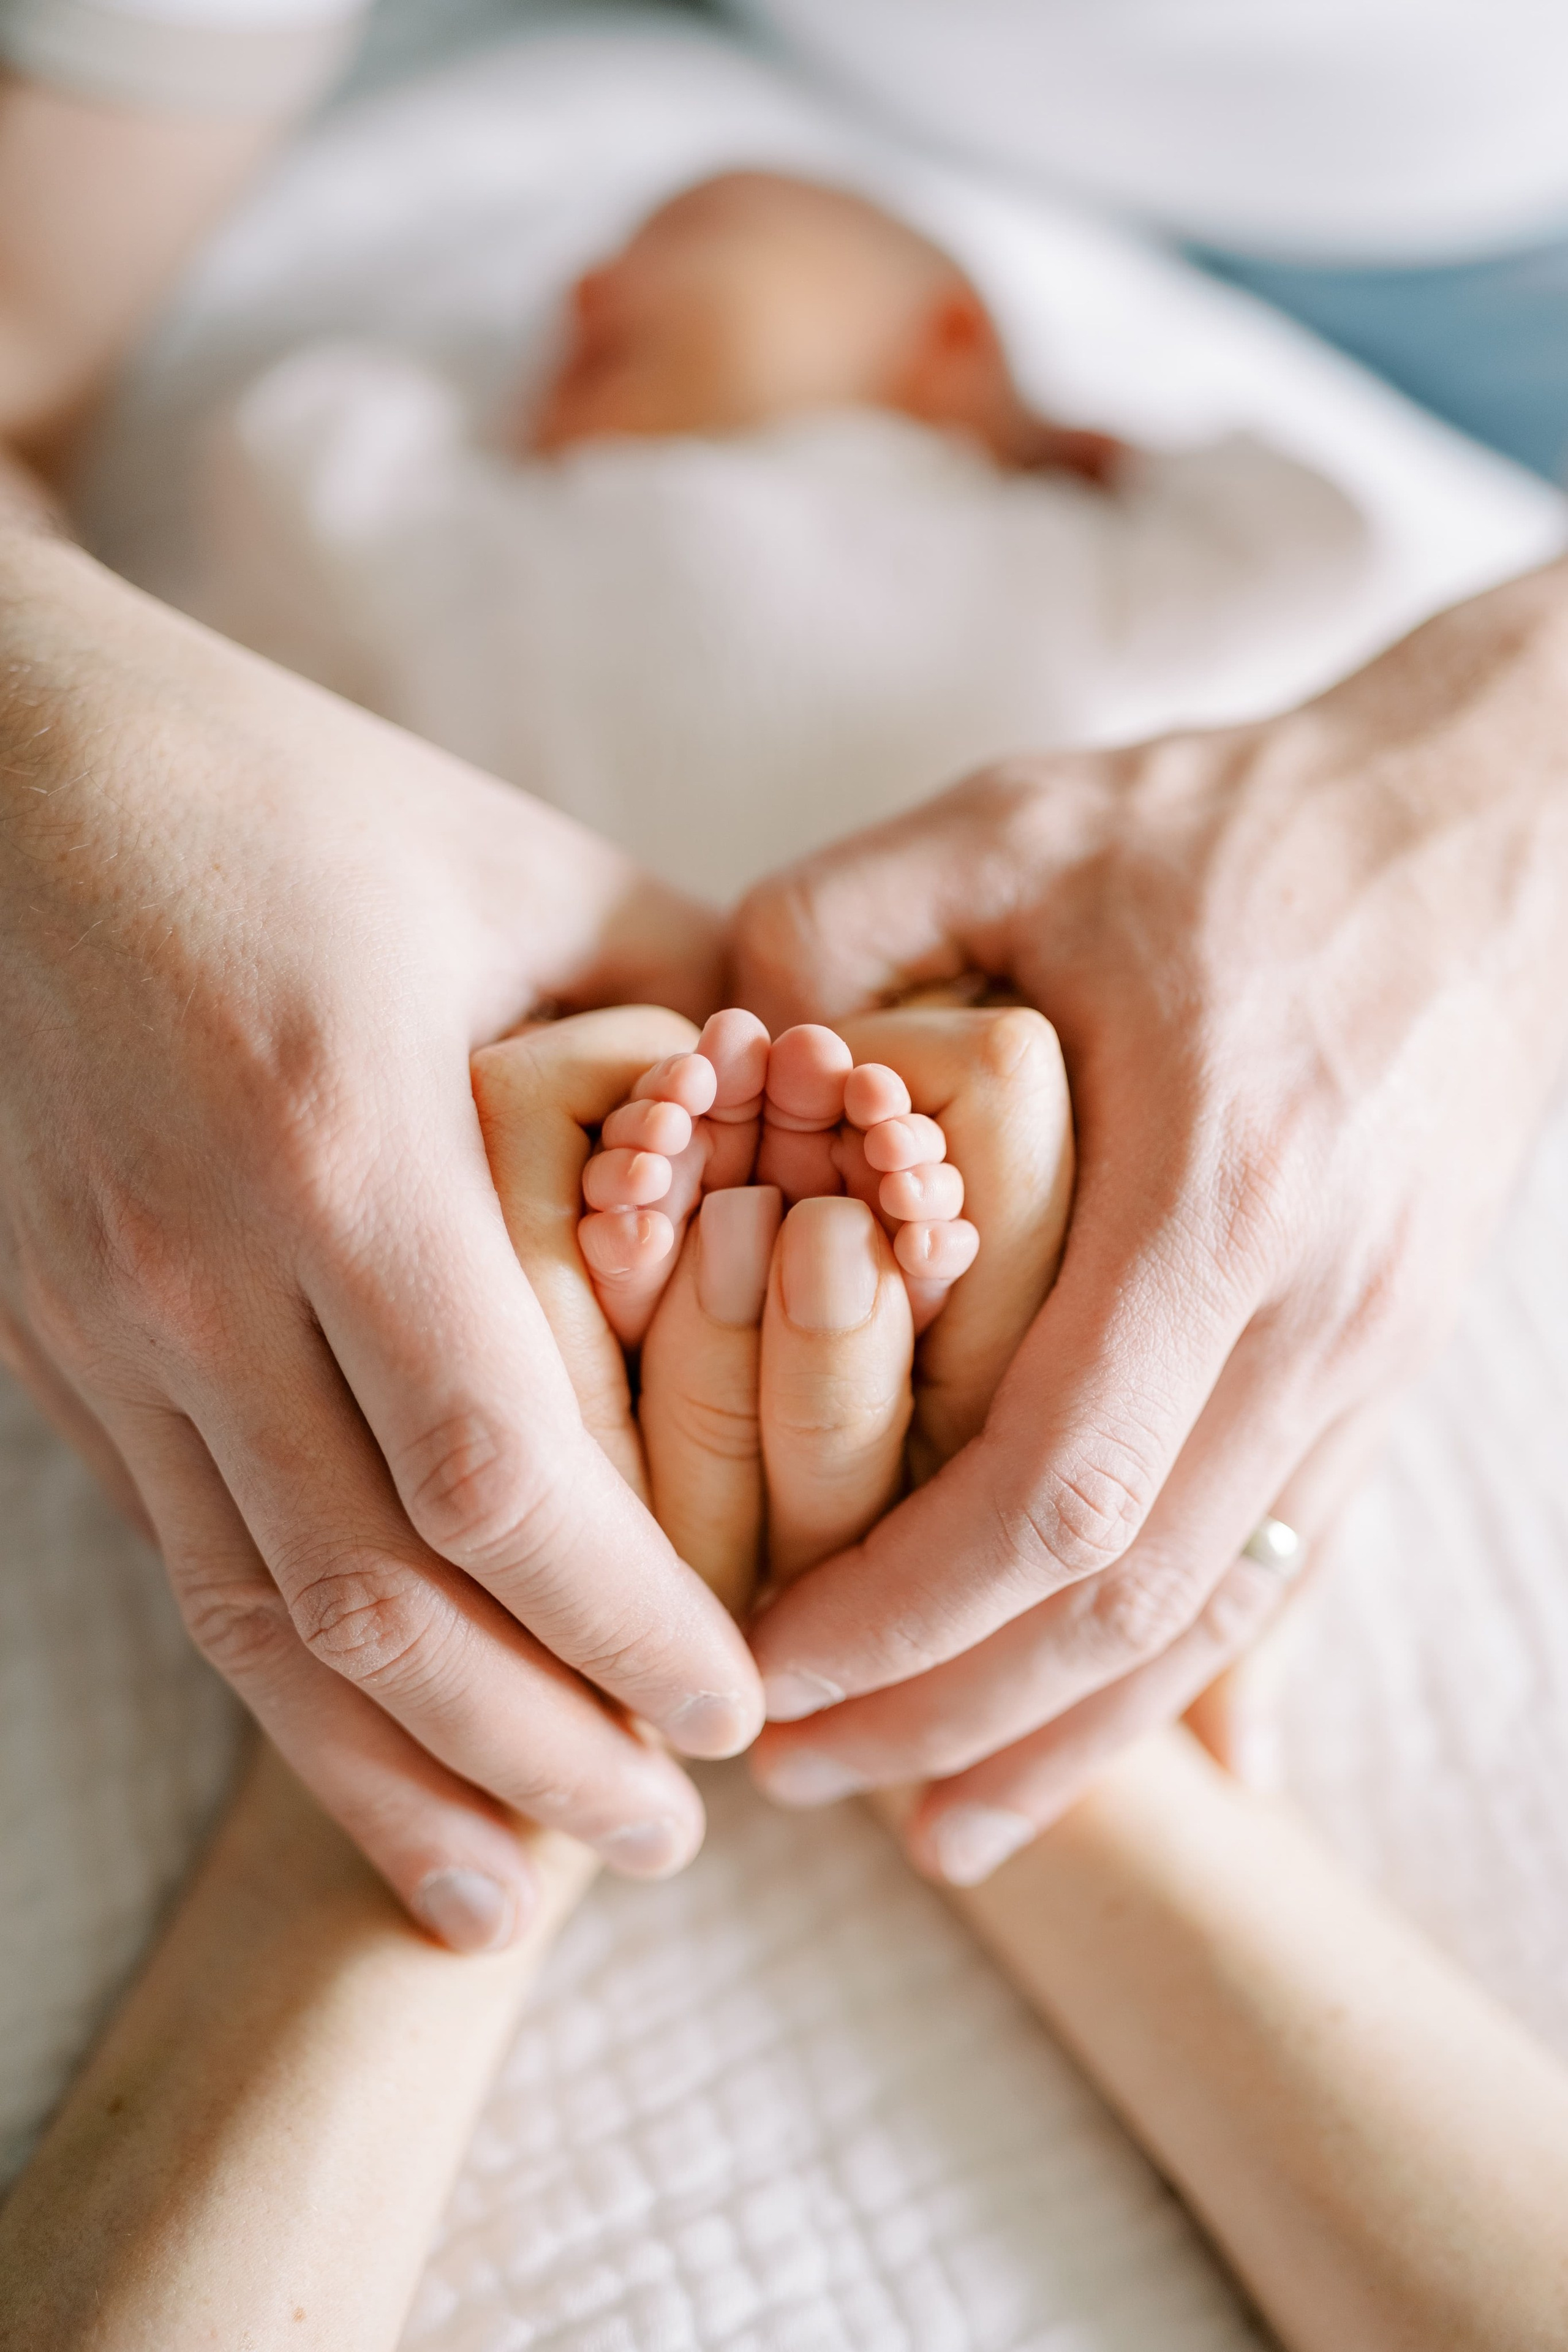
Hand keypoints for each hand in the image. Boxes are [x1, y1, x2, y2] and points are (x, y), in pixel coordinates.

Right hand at [0, 534, 761, 1948]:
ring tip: (515, 1890)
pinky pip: (176, 1561)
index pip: (496, 1470)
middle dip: (533, 1750)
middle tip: (670, 1834)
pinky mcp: (46, 1348)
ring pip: (252, 1622)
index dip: (625, 1621)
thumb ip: (689, 1006)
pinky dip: (280, 1691)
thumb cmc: (279, 796)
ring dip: (393, 1776)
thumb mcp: (513, 869)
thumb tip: (839, 1119)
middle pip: (374, 1599)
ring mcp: (98, 1324)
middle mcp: (195, 1268)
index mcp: (335, 1141)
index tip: (738, 1705)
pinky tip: (362, 1764)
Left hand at [732, 559, 1567, 1880]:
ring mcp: (1366, 1353)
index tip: (765, 1669)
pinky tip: (1091, 1748)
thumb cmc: (1242, 826)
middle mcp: (1311, 1311)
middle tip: (794, 1777)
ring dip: (1065, 1738)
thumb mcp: (1019, 825)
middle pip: (1124, 1595)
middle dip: (952, 1713)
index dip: (902, 1611)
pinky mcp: (1383, 1363)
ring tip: (927, 1825)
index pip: (1052, 1485)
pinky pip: (1277, 1566)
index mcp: (1214, 1194)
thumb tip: (700, 1060)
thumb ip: (834, 924)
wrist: (1486, 833)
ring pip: (1213, 1612)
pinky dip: (1175, 1681)